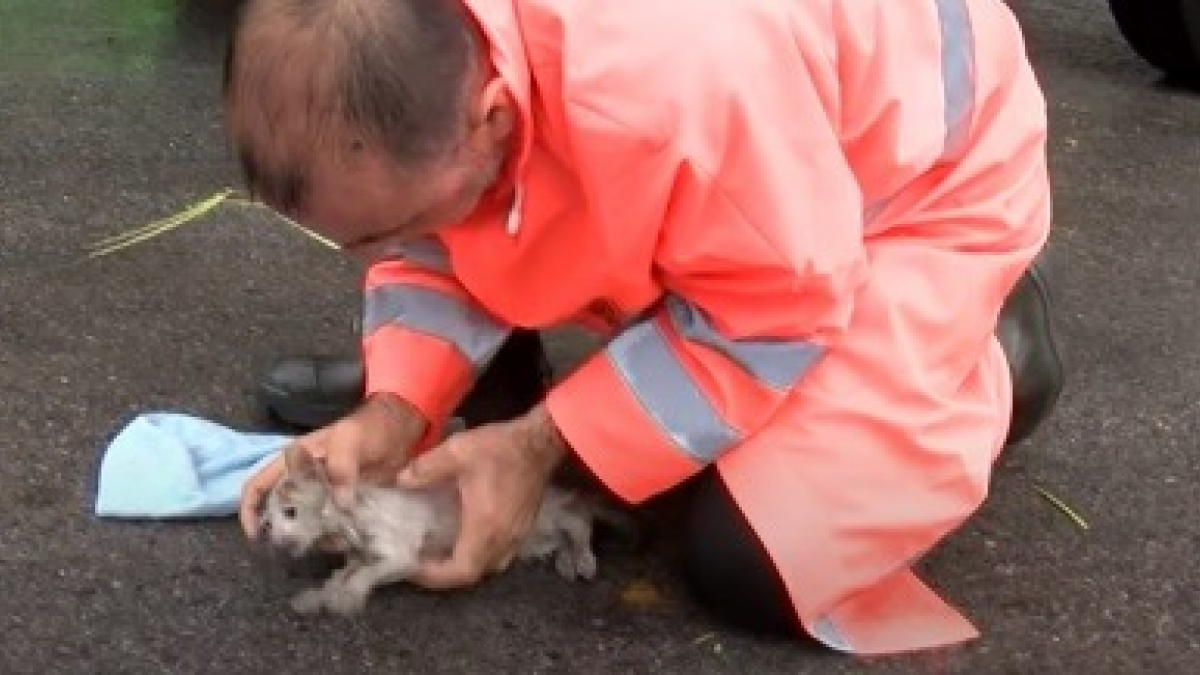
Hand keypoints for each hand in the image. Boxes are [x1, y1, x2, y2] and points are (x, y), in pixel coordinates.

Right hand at [238, 393, 426, 538]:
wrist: (402, 431)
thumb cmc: (369, 428)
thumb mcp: (350, 439)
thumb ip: (340, 468)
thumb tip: (339, 504)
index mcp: (295, 461)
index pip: (258, 484)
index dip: (250, 509)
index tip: (255, 535)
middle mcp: (305, 481)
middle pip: (282, 511)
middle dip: (286, 530)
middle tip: (300, 545)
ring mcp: (325, 496)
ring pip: (308, 524)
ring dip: (314, 537)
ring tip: (329, 542)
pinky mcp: (346, 507)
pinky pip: (334, 528)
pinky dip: (337, 537)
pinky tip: (347, 540)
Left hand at [396, 404, 567, 588]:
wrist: (540, 442)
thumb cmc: (500, 448)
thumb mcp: (456, 452)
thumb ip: (424, 469)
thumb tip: (400, 482)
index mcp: (485, 527)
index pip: (460, 571)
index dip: (434, 576)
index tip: (413, 566)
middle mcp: (503, 539)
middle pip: (474, 574)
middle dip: (446, 575)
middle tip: (422, 561)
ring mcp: (517, 536)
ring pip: (489, 567)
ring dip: (465, 565)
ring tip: (441, 552)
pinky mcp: (524, 528)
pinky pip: (500, 555)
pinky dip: (480, 554)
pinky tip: (466, 537)